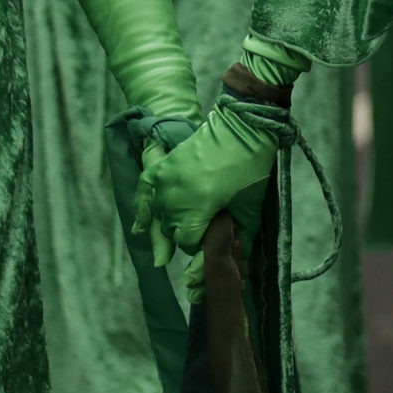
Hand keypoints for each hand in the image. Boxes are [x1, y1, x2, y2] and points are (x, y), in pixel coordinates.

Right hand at [134, 102, 278, 266]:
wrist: (243, 127)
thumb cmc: (251, 168)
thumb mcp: (250, 207)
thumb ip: (239, 238)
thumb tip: (233, 264)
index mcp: (198, 207)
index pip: (186, 241)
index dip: (197, 245)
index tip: (208, 240)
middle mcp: (176, 195)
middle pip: (170, 228)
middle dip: (183, 234)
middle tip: (198, 231)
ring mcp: (166, 178)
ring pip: (157, 212)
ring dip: (166, 222)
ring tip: (176, 228)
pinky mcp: (164, 165)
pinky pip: (144, 190)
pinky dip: (142, 205)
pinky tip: (141, 223)